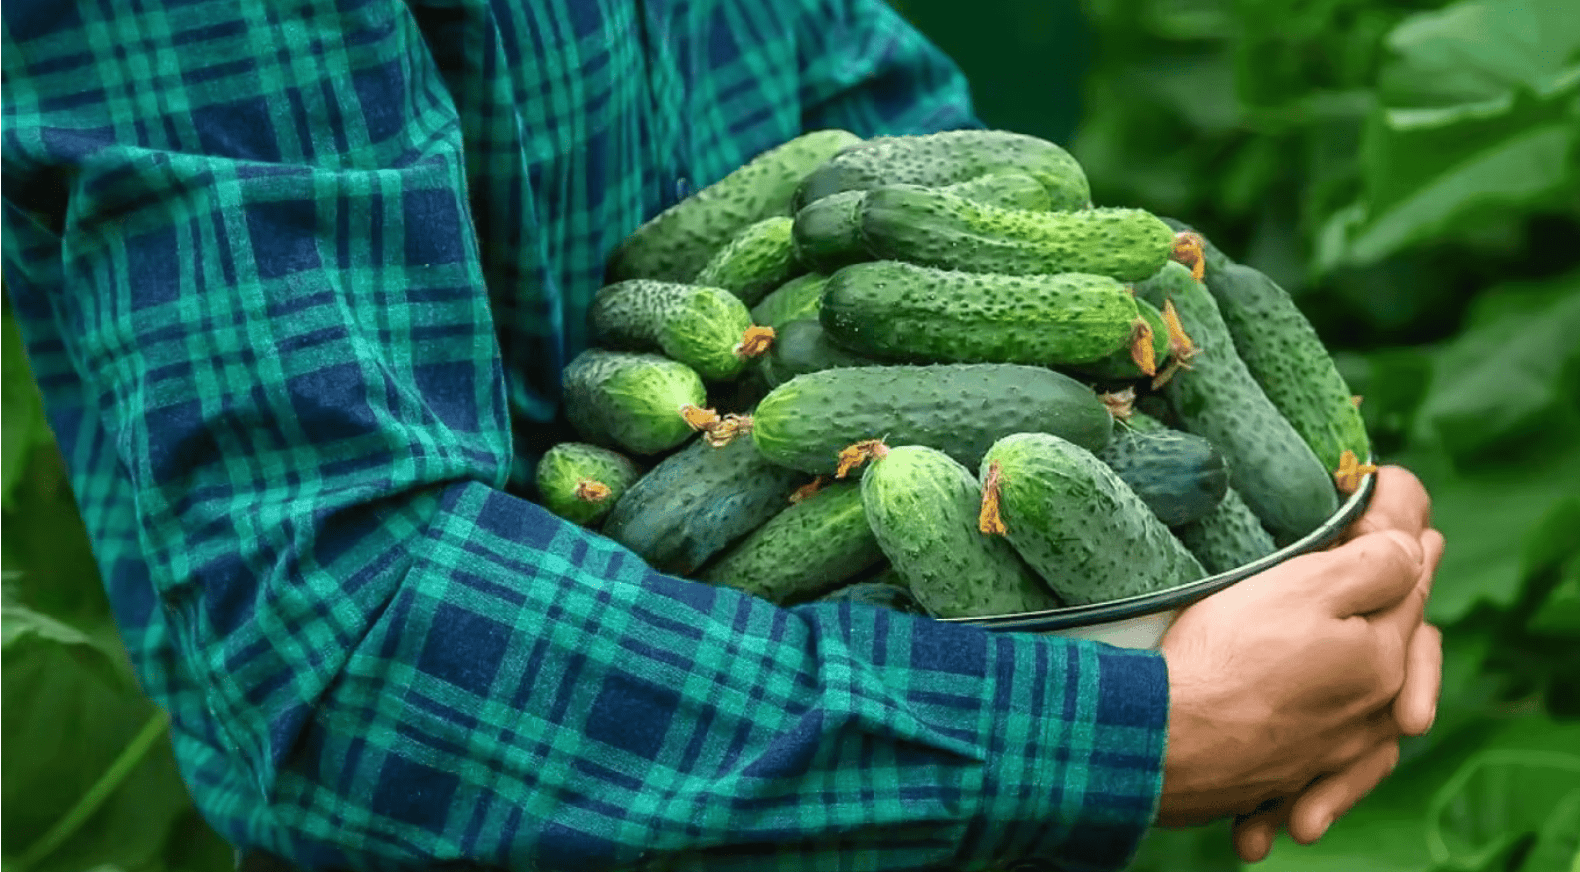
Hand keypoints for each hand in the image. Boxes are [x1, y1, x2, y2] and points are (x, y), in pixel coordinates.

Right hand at [1230, 467, 1444, 860]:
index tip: (1394, 488)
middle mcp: (1370, 715)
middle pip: (1400, 646)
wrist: (1160, 743)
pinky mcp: (1284, 780)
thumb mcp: (1303, 587)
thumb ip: (1373, 563)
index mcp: (1383, 660)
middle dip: (1406, 602)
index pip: (1410, 582)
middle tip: (1415, 555)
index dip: (1405, 534)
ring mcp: (1329, 754)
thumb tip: (1416, 546)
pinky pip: (1332, 769)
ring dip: (1393, 683)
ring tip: (1395, 655)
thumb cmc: (1227, 656)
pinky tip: (1343, 749)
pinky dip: (1344, 758)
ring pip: (1377, 710)